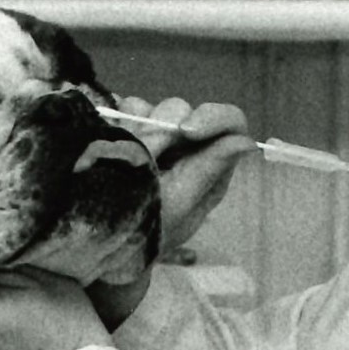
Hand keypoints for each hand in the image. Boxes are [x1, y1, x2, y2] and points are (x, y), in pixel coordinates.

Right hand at [90, 97, 252, 326]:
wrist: (100, 240)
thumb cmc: (146, 231)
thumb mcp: (178, 206)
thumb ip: (209, 170)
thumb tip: (247, 143)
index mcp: (210, 164)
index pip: (229, 124)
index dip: (212, 117)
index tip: (185, 130)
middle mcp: (186, 145)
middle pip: (183, 111)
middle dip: (159, 131)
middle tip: (141, 157)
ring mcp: (156, 135)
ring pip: (151, 108)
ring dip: (135, 130)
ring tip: (120, 160)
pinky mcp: (128, 128)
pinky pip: (126, 109)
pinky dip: (118, 122)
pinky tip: (109, 144)